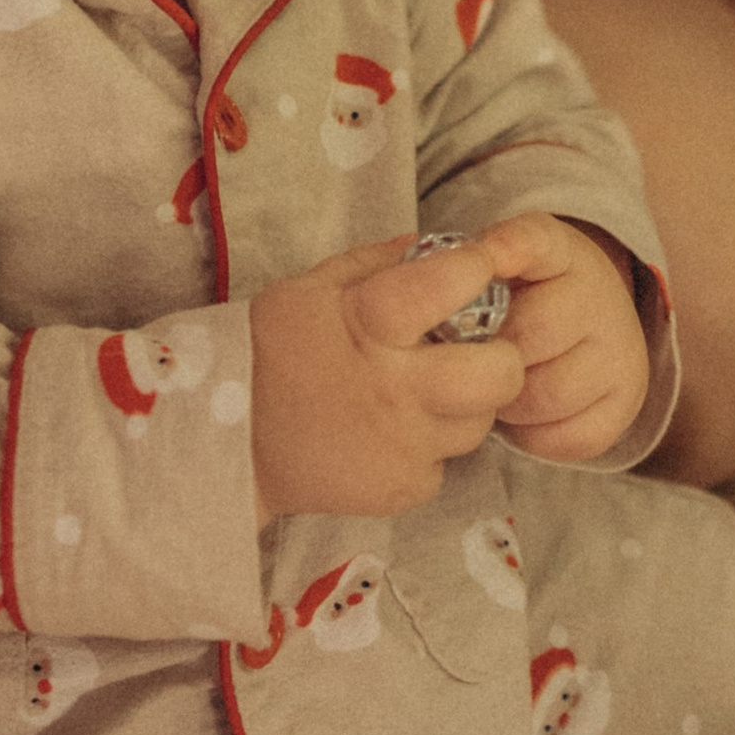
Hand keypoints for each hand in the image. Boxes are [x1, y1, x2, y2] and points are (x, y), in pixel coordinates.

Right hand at [250, 233, 525, 520]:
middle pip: (501, 374)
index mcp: (372, 325)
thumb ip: (376, 262)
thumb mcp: (310, 288)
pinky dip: (432, 443)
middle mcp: (398, 388)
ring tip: (428, 389)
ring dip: (467, 402)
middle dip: (503, 355)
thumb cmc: (272, 352)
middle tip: (480, 348)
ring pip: (481, 421)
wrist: (231, 441)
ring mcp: (404, 446)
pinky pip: (447, 461)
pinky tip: (398, 429)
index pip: (453, 285)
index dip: (477, 268)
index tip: (479, 265)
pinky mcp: (404, 489)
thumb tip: (439, 245)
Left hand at [475, 212, 649, 463]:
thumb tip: (422, 278)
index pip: (537, 240)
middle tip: (471, 357)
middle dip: (490, 353)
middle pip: (530, 332)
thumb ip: (464, 265)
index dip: (509, 247)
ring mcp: (620, 353)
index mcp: (561, 251)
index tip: (486, 258)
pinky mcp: (625, 406)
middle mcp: (601, 296)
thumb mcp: (501, 265)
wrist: (590, 328)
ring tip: (497, 386)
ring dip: (508, 401)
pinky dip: (532, 435)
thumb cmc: (523, 298)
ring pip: (545, 394)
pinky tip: (524, 414)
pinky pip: (565, 437)